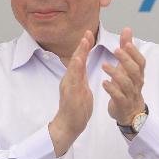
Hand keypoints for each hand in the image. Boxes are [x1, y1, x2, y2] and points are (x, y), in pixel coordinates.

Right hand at [49, 30, 94, 155]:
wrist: (69, 125)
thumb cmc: (76, 108)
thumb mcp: (81, 88)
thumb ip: (80, 76)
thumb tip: (82, 65)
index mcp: (73, 78)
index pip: (79, 59)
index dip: (84, 47)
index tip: (89, 34)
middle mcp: (69, 80)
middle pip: (75, 60)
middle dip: (81, 46)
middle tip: (87, 33)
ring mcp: (69, 87)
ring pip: (74, 68)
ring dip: (79, 54)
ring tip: (84, 42)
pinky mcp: (70, 95)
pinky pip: (73, 80)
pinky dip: (75, 70)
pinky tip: (78, 62)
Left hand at [103, 27, 146, 125]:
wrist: (130, 112)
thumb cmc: (128, 86)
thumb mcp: (128, 66)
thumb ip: (127, 48)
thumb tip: (127, 29)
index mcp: (138, 73)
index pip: (140, 61)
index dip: (135, 52)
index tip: (126, 43)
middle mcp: (136, 82)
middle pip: (134, 70)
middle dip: (126, 60)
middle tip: (116, 50)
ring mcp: (130, 94)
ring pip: (126, 83)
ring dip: (115, 73)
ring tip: (104, 65)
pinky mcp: (123, 104)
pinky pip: (119, 96)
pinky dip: (112, 89)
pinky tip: (104, 83)